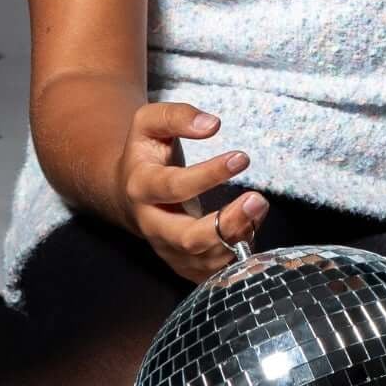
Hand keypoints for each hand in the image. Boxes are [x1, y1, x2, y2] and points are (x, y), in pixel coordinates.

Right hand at [113, 101, 268, 283]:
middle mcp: (152, 224)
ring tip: (259, 206)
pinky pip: (213, 269)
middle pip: (188, 238)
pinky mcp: (183, 264)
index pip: (175, 187)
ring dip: (238, 236)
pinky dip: (237, 252)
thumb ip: (177, 116)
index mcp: (142, 187)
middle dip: (226, 223)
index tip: (242, 157)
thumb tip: (211, 124)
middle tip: (257, 199)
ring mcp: (167, 249)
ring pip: (205, 257)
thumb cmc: (146, 153)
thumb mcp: (149, 123)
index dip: (209, 174)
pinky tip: (252, 225)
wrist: (127, 192)